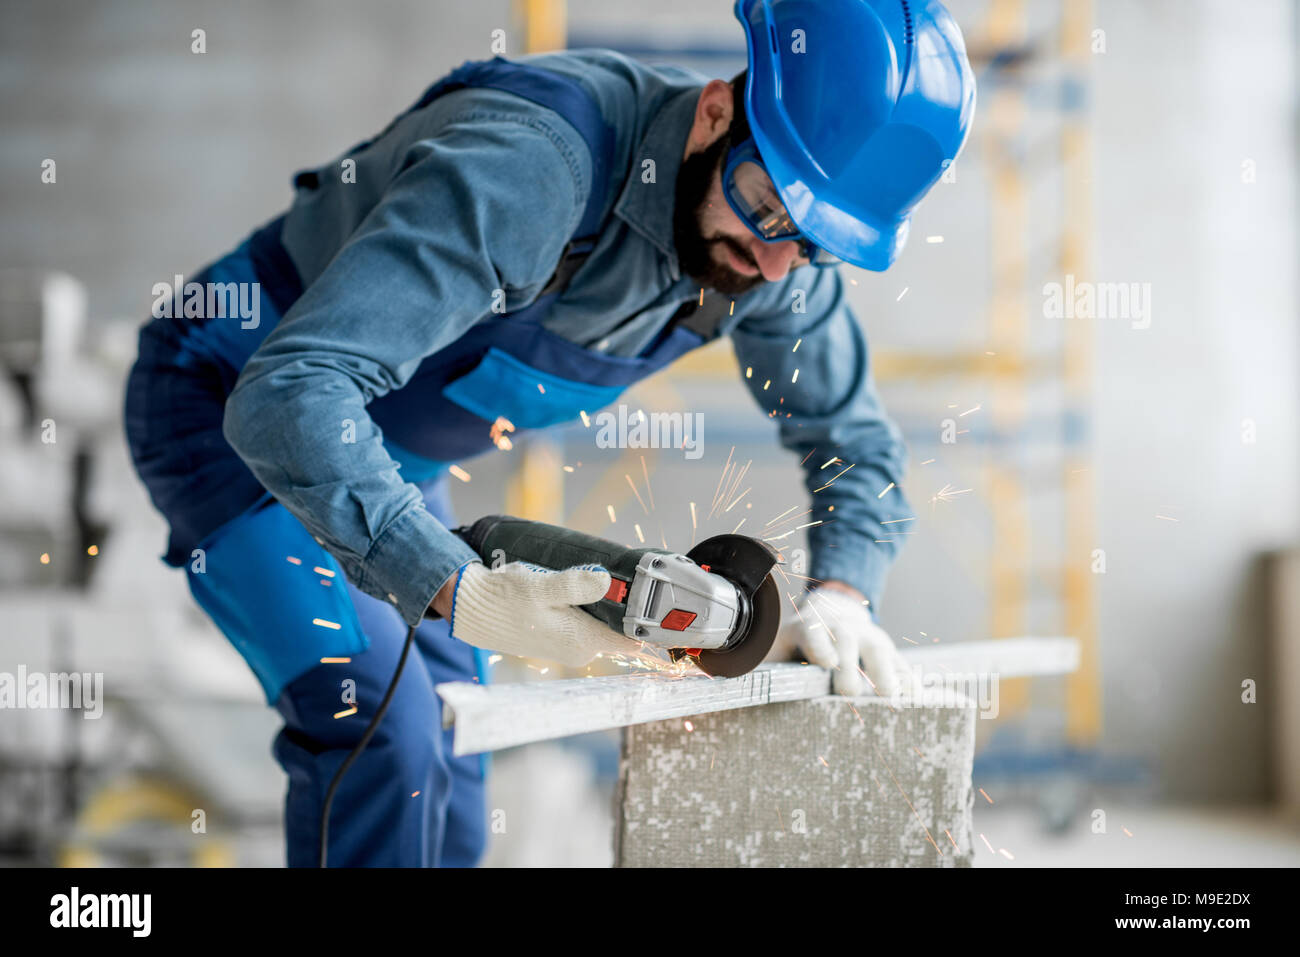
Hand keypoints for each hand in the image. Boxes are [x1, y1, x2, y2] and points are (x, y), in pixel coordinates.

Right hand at [447, 561, 634, 666]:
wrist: (471, 609)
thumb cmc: (504, 600)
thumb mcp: (542, 586)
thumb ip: (576, 585)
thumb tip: (606, 581)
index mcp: (582, 642)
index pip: (632, 639)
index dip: (650, 622)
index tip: (664, 603)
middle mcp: (579, 650)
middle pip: (618, 626)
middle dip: (624, 603)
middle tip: (624, 575)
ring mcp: (568, 645)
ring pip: (601, 620)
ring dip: (603, 602)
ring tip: (595, 577)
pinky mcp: (558, 637)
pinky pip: (584, 620)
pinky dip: (586, 605)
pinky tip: (574, 587)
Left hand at [767, 585, 911, 697]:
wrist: (832, 611)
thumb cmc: (796, 642)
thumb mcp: (774, 645)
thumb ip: (761, 662)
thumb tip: (737, 684)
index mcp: (810, 626)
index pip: (813, 632)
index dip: (820, 645)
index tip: (826, 662)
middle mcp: (842, 628)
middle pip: (849, 640)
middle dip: (851, 663)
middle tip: (849, 691)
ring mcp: (868, 636)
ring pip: (879, 648)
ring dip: (886, 670)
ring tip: (892, 695)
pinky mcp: (888, 651)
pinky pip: (901, 663)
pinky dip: (909, 678)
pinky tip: (917, 697)